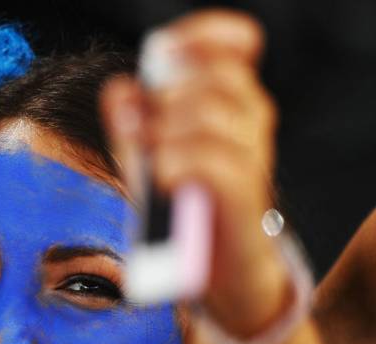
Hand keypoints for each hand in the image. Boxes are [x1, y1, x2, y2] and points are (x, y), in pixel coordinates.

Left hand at [102, 9, 288, 336]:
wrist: (216, 276)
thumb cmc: (181, 211)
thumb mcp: (146, 159)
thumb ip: (131, 122)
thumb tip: (121, 87)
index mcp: (231, 103)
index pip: (236, 42)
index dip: (202, 35)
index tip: (165, 51)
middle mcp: (251, 121)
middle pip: (214, 75)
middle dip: (167, 97)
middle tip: (145, 133)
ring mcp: (254, 157)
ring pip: (209, 114)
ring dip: (165, 135)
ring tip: (154, 164)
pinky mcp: (246, 197)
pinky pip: (212, 160)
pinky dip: (177, 164)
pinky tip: (164, 180)